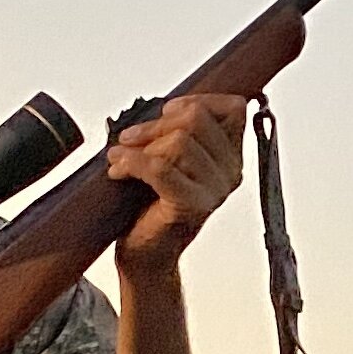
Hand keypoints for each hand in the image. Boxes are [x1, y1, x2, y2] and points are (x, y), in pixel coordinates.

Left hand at [108, 92, 248, 274]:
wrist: (146, 253)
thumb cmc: (154, 205)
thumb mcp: (173, 157)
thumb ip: (181, 131)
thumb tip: (167, 106)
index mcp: (232, 156)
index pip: (234, 107)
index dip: (197, 100)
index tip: (167, 112)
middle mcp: (231, 172)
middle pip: (197, 119)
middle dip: (156, 124)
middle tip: (130, 138)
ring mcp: (214, 191)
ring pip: (180, 142)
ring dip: (140, 145)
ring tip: (120, 158)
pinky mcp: (191, 206)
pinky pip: (161, 168)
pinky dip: (132, 162)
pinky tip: (118, 169)